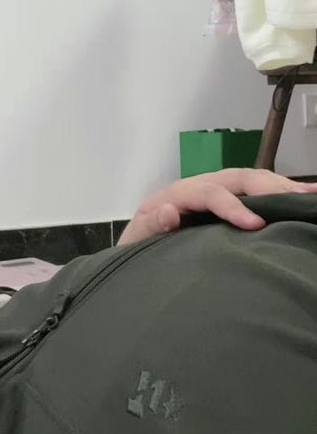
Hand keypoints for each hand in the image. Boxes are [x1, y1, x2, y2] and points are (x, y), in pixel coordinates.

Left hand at [117, 169, 316, 246]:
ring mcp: (215, 192)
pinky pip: (255, 193)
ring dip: (281, 186)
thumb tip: (169, 211)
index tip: (255, 225)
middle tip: (298, 201)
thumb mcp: (136, 243)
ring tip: (311, 195)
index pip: (209, 192)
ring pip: (251, 181)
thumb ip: (150, 227)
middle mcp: (198, 187)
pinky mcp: (228, 203)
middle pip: (237, 178)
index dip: (232, 206)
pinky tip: (305, 198)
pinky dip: (280, 193)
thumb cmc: (137, 250)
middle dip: (268, 187)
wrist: (135, 255)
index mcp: (176, 195)